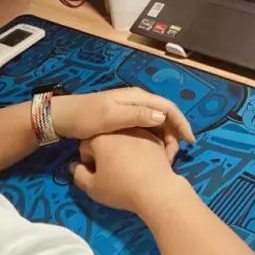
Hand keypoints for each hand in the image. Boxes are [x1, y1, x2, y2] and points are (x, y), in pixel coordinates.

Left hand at [52, 87, 195, 160]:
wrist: (65, 117)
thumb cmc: (86, 117)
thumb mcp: (111, 117)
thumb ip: (137, 115)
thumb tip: (162, 117)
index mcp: (137, 97)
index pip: (167, 107)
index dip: (181, 123)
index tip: (189, 141)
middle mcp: (138, 101)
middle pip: (165, 115)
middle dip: (174, 134)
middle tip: (175, 155)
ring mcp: (132, 110)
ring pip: (157, 123)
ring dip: (165, 139)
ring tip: (167, 157)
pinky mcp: (126, 120)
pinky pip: (148, 129)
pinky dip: (154, 140)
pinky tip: (154, 154)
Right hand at [69, 129, 192, 215]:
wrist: (156, 189)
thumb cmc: (121, 188)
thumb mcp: (92, 187)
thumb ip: (78, 174)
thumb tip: (75, 166)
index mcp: (100, 137)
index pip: (85, 146)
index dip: (87, 161)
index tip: (95, 173)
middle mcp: (119, 128)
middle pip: (105, 139)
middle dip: (104, 152)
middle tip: (110, 170)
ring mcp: (140, 131)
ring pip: (125, 139)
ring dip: (122, 149)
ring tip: (127, 167)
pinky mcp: (156, 139)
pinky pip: (141, 143)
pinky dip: (139, 150)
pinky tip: (142, 165)